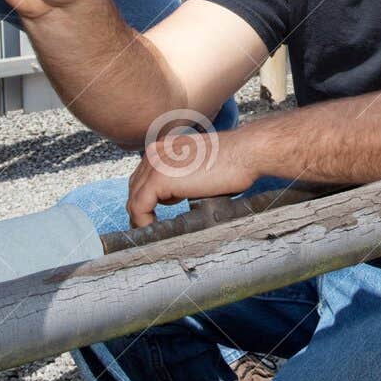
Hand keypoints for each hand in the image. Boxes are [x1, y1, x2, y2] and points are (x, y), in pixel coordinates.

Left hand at [126, 124, 260, 227]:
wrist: (246, 153)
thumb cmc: (233, 161)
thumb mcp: (199, 168)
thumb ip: (183, 177)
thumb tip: (176, 195)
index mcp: (164, 147)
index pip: (143, 177)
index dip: (145, 198)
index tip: (152, 215)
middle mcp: (155, 152)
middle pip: (135, 187)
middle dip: (140, 209)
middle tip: (148, 228)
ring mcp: (155, 164)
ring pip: (134, 198)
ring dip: (140, 218)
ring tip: (150, 233)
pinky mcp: (159, 179)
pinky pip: (139, 206)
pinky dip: (142, 222)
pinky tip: (153, 231)